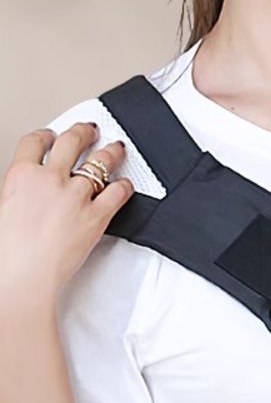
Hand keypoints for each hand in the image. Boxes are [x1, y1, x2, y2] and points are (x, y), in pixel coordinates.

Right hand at [0, 123, 132, 301]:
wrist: (25, 272)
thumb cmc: (11, 250)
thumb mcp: (5, 208)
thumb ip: (21, 193)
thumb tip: (29, 195)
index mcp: (22, 175)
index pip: (35, 142)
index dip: (47, 134)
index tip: (52, 134)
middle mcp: (50, 179)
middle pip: (71, 143)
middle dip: (84, 132)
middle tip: (91, 130)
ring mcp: (76, 195)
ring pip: (100, 163)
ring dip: (111, 153)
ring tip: (117, 148)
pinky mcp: (97, 215)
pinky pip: (117, 193)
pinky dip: (125, 186)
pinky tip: (127, 184)